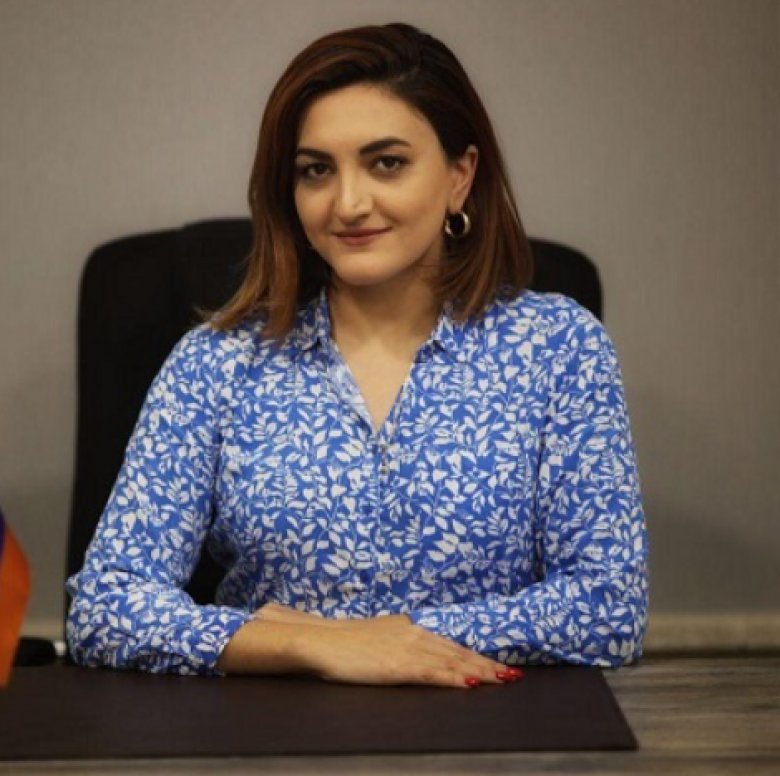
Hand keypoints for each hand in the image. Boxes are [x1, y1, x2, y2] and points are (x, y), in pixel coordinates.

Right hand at [258, 603, 517, 688]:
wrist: (321, 641)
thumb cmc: (345, 643)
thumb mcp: (380, 636)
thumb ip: (401, 642)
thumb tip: (419, 652)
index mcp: (410, 628)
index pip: (450, 644)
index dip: (476, 655)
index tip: (498, 664)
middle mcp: (414, 634)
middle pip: (457, 652)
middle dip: (487, 664)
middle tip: (513, 675)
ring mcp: (407, 649)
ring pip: (451, 661)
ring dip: (479, 671)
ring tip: (502, 679)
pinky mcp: (397, 665)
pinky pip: (432, 673)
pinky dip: (454, 678)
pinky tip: (470, 685)